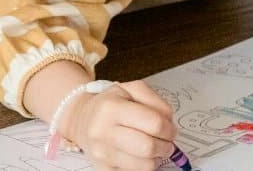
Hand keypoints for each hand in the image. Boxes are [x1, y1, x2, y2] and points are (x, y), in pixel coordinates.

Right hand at [62, 80, 176, 170]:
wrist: (82, 120)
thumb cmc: (109, 104)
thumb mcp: (131, 89)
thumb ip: (155, 101)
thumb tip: (169, 122)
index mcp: (111, 107)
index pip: (154, 123)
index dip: (169, 128)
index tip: (170, 129)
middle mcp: (102, 131)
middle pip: (149, 147)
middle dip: (166, 146)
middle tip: (166, 141)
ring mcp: (101, 153)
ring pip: (145, 165)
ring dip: (156, 158)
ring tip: (153, 147)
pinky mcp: (103, 169)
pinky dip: (143, 166)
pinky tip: (139, 155)